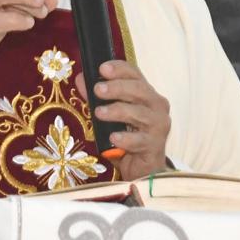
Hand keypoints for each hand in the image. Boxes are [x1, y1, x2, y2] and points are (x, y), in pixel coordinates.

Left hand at [76, 60, 170, 180]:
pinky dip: (126, 138)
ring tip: (99, 113)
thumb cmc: (127, 139)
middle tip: (98, 90)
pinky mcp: (155, 146)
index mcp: (146, 94)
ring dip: (118, 111)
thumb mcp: (109, 117)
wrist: (143, 170)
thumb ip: (96, 98)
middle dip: (117, 88)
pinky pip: (140, 140)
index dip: (119, 69)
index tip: (102, 68)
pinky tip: (113, 138)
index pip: (135, 75)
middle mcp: (157, 106)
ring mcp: (159, 126)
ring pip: (140, 113)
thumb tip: (80, 79)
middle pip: (139, 90)